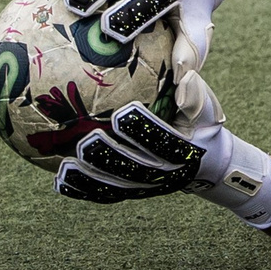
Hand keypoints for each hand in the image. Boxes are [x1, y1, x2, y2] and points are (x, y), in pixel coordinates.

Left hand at [52, 72, 270, 226]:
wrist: (209, 163)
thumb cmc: (202, 125)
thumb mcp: (209, 109)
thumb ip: (196, 95)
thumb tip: (186, 76)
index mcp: (187, 150)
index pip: (164, 141)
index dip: (143, 128)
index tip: (122, 113)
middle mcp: (167, 173)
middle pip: (135, 168)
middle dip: (110, 156)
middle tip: (87, 140)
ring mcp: (149, 186)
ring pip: (118, 185)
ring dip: (91, 177)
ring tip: (66, 165)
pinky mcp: (135, 192)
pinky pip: (108, 194)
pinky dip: (84, 189)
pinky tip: (61, 179)